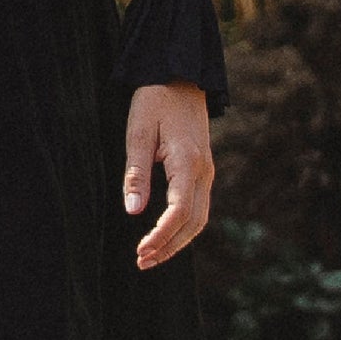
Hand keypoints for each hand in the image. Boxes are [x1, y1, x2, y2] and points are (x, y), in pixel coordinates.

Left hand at [125, 81, 213, 268]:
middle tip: (143, 262)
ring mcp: (207, 171)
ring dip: (178, 241)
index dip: (160, 237)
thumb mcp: (138, 132)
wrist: (180, 77)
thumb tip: (133, 211)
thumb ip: (136, 173)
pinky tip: (165, 235)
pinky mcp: (203, 170)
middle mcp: (204, 171)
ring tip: (151, 256)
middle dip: (169, 246)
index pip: (179, 212)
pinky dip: (184, 227)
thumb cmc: (155, 101)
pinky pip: (198, 206)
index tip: (141, 252)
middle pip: (193, 222)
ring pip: (199, 218)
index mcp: (188, 163)